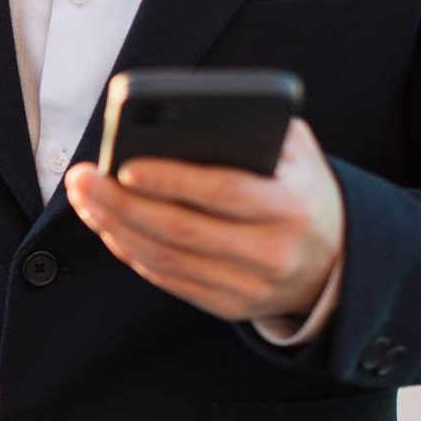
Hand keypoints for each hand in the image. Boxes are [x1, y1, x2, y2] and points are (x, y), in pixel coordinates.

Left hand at [63, 118, 343, 323]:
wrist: (338, 258)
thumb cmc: (301, 188)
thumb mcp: (298, 153)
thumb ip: (256, 128)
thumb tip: (186, 114)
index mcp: (292, 207)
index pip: (223, 192)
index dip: (171, 180)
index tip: (124, 165)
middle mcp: (273, 253)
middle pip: (182, 230)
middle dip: (122, 204)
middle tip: (82, 178)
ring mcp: (251, 287)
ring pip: (167, 259)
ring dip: (115, 228)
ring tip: (84, 197)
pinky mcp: (231, 307)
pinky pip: (169, 280)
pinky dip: (131, 252)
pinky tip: (107, 226)